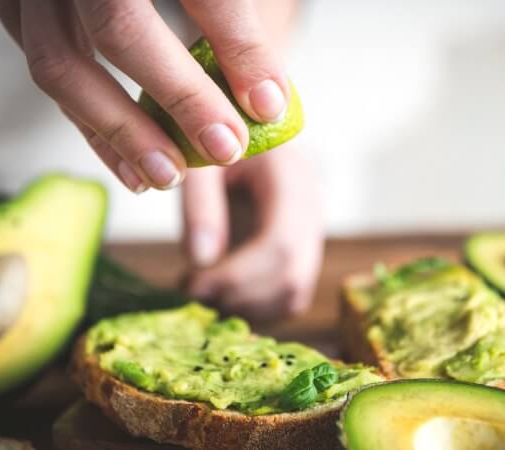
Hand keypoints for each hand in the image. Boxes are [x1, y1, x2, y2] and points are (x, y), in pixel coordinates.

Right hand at [0, 0, 288, 192]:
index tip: (268, 105)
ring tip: (171, 175)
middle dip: (180, 97)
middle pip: (120, 28)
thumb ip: (233, 22)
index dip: (238, 48)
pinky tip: (131, 168)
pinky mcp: (17, 11)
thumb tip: (267, 102)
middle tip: (224, 148)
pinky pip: (48, 78)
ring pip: (62, 65)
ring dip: (122, 132)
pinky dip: (91, 129)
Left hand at [184, 148, 323, 320]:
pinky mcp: (302, 251)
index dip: (238, 276)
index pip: (281, 243)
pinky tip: (219, 293)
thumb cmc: (213, 138)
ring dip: (246, 307)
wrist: (235, 130)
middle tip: (192, 295)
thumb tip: (201, 261)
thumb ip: (200, 204)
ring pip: (294, 294)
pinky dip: (254, 306)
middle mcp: (312, 206)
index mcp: (292, 176)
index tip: (192, 284)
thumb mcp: (199, 160)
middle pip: (293, 276)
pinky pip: (288, 296)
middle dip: (239, 296)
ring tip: (202, 293)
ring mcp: (312, 231)